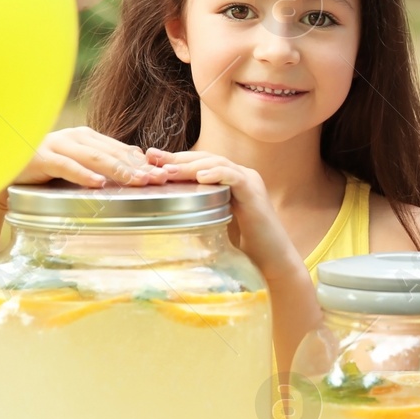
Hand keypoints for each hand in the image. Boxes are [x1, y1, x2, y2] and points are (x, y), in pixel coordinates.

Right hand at [0, 127, 167, 209]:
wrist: (5, 171)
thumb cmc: (47, 171)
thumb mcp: (78, 165)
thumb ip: (103, 163)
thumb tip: (138, 165)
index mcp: (87, 137)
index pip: (121, 149)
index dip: (144, 162)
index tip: (164, 174)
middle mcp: (75, 137)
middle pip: (113, 153)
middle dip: (138, 167)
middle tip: (160, 180)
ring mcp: (58, 145)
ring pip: (94, 158)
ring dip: (119, 170)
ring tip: (138, 181)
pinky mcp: (41, 158)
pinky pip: (66, 166)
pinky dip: (83, 175)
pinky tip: (98, 184)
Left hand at [147, 149, 300, 278]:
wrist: (270, 260)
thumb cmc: (241, 246)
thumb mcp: (212, 224)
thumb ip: (196, 212)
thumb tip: (164, 212)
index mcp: (228, 181)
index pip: (199, 163)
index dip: (175, 160)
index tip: (150, 160)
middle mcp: (240, 175)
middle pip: (205, 159)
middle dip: (177, 158)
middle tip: (152, 158)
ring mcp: (249, 181)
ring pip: (216, 164)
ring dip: (190, 166)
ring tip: (169, 171)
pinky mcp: (255, 191)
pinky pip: (234, 177)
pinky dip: (217, 174)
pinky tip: (200, 178)